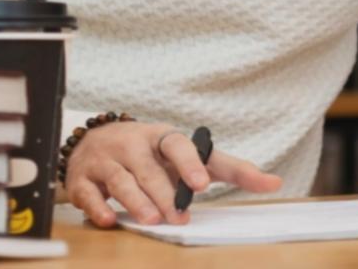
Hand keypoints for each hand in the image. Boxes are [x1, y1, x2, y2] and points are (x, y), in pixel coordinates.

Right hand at [64, 121, 282, 227]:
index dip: (189, 163)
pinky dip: (97, 207)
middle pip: (149, 170)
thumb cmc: (155, 153)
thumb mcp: (191, 156)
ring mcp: (106, 161)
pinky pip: (87, 193)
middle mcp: (133, 145)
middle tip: (180, 217)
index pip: (178, 145)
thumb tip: (275, 182)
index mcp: (162, 137)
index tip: (201, 185)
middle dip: (164, 194)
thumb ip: (231, 169)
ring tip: (152, 220)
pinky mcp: (83, 179)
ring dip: (136, 202)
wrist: (96, 141)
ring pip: (121, 181)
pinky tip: (110, 220)